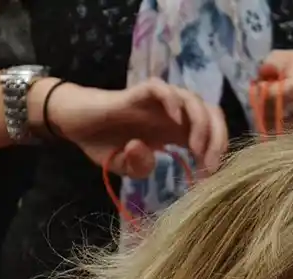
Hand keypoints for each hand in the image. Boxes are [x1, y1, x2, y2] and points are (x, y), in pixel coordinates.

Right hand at [37, 78, 229, 178]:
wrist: (75, 125)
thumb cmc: (104, 144)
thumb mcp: (126, 168)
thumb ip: (141, 168)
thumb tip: (151, 156)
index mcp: (176, 131)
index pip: (211, 131)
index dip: (217, 151)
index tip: (211, 175)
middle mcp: (171, 114)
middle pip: (210, 113)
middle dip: (217, 138)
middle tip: (209, 165)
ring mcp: (156, 102)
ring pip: (191, 99)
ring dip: (200, 124)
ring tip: (195, 149)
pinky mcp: (137, 93)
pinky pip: (160, 88)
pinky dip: (172, 100)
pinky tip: (174, 120)